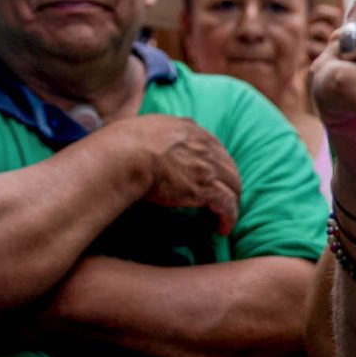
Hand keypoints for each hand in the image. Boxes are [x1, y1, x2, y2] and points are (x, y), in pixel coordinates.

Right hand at [100, 115, 241, 233]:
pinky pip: (228, 205)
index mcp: (187, 128)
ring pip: (233, 185)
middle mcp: (202, 144)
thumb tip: (143, 137)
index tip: (210, 176)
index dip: (214, 162)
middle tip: (221, 198)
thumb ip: (153, 131)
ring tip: (224, 215)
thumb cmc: (122, 145)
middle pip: (228, 165)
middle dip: (228, 182)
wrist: (125, 156)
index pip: (211, 145)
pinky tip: (223, 228)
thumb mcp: (140, 128)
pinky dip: (229, 217)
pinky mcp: (206, 188)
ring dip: (231, 200)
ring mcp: (207, 166)